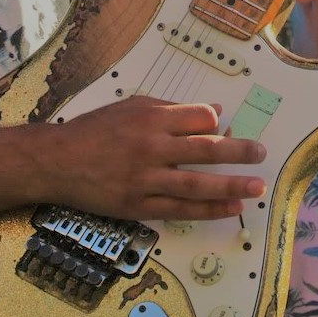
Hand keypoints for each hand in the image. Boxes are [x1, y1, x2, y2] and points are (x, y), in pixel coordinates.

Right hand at [50, 96, 266, 219]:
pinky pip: (181, 210)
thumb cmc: (94, 130)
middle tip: (260, 153)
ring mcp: (146, 179)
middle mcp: (151, 147)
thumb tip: (214, 113)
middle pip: (205, 149)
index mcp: (151, 117)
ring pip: (197, 184)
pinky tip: (231, 208)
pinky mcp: (139, 205)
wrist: (57, 161)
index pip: (199, 118)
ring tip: (256, 186)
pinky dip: (208, 210)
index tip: (226, 129)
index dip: (217, 123)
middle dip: (238, 152)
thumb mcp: (132, 106)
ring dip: (232, 185)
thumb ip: (172, 109)